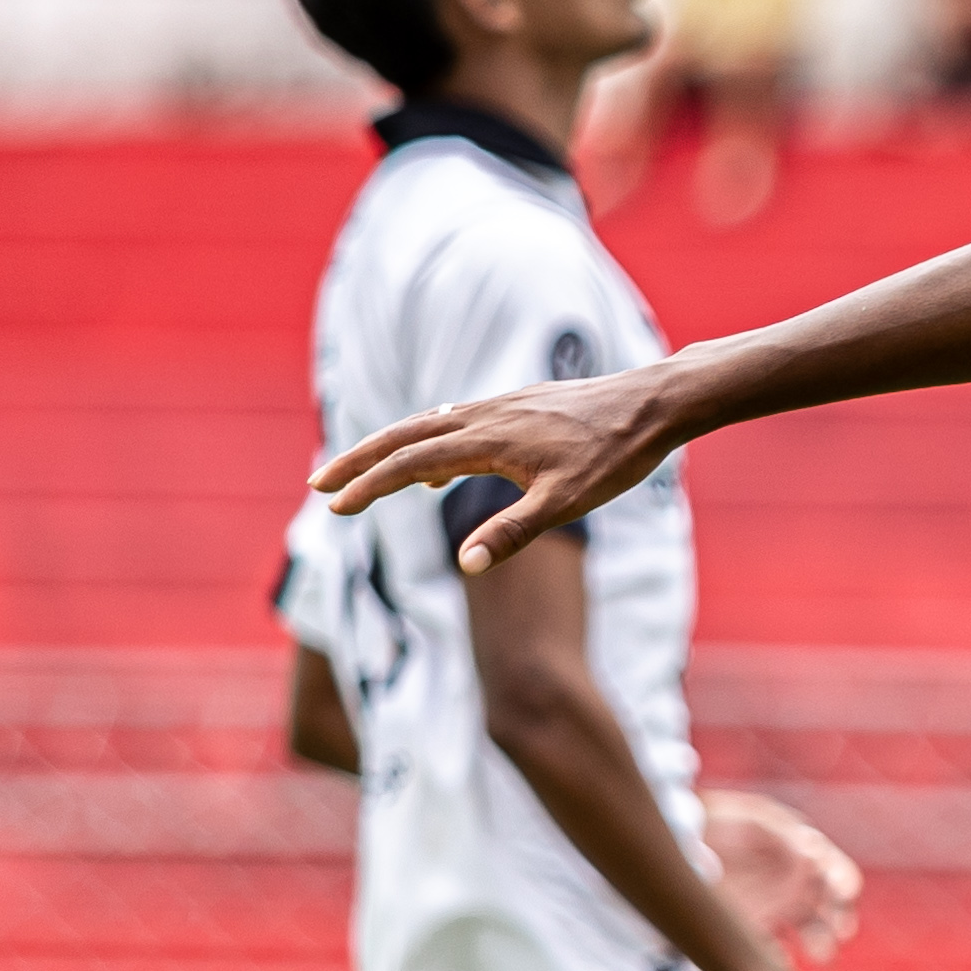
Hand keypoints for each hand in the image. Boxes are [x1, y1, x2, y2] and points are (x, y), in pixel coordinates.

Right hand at [315, 360, 694, 575]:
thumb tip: (464, 565)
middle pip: (403, 435)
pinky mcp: (517, 406)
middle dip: (357, 460)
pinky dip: (427, 442)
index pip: (409, 463)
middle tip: (316, 485)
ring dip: (388, 449)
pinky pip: (455, 422)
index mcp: (486, 439)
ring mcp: (499, 407)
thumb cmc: (614, 456)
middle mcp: (483, 415)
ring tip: (359, 476)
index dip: (368, 487)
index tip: (334, 508)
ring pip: (427, 425)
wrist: (653, 405)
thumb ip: (513, 533)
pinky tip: (435, 470)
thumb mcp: (567, 503)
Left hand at [700, 791, 865, 960]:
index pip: (836, 873)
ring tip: (823, 955)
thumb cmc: (723, 820)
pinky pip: (770, 948)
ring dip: (820, 944)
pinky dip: (777, 959)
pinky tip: (780, 962)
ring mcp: (775, 909)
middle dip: (838, 923)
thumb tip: (814, 851)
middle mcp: (796, 886)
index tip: (847, 892)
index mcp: (806, 855)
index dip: (843, 882)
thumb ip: (786, 835)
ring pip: (809, 933)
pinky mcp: (750, 928)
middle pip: (829, 909)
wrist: (682, 835)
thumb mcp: (756, 818)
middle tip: (840, 933)